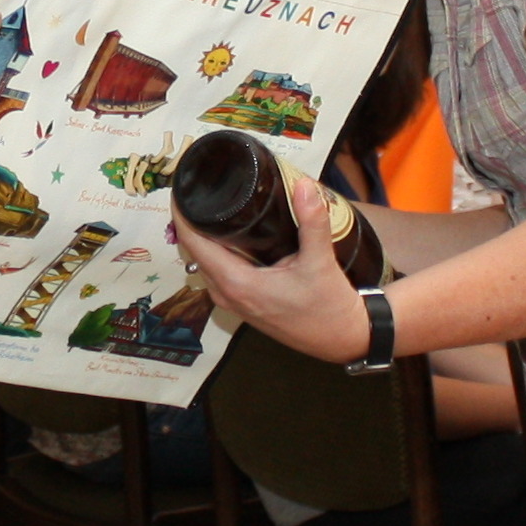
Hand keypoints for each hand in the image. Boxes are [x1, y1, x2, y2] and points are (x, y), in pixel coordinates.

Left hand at [171, 176, 372, 361]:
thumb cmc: (329, 307)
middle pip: (195, 252)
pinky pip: (219, 272)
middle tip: (199, 185)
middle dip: (192, 219)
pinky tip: (231, 234)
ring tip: (212, 203)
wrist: (343, 339)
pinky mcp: (245, 304)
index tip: (182, 186)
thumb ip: (312, 222)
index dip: (182, 213)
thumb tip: (304, 186)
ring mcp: (234, 302)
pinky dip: (218, 252)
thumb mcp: (320, 262)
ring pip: (206, 263)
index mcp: (237, 284)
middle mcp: (227, 295)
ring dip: (204, 236)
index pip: (193, 244)